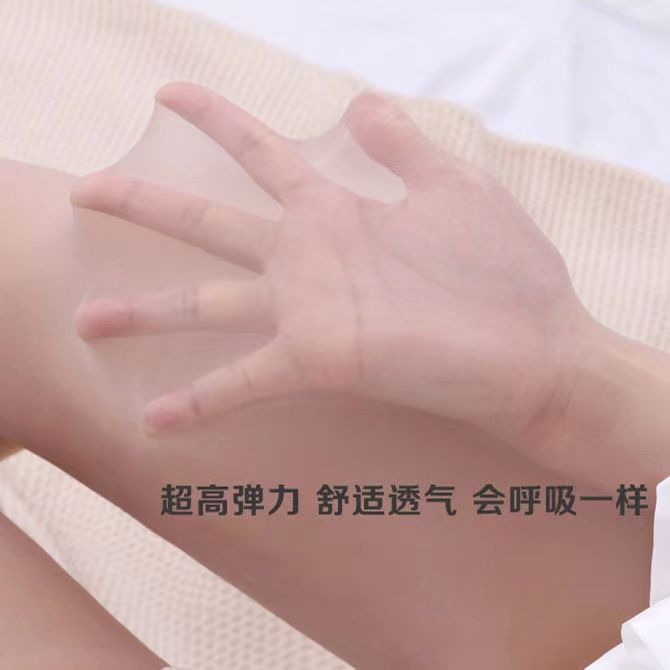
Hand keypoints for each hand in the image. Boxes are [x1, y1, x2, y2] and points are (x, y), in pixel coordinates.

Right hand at [70, 82, 589, 449]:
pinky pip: (243, 380)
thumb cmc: (503, 272)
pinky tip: (152, 420)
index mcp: (336, 209)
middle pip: (208, 221)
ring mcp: (309, 308)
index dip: (214, 119)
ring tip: (87, 322)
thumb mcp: (452, 187)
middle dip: (145, 204)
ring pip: (207, 302)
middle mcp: (309, 256)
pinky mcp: (320, 359)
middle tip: (83, 191)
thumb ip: (400, 147)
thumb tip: (360, 101)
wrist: (535, 352)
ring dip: (146, 313)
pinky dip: (199, 400)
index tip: (168, 94)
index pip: (261, 151)